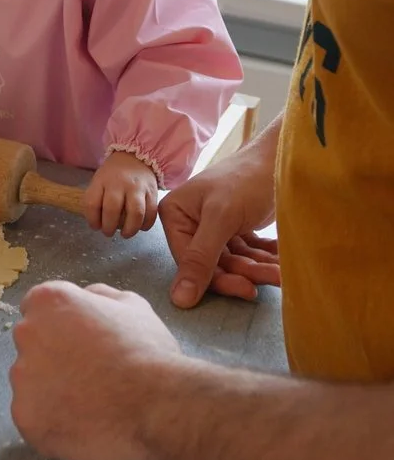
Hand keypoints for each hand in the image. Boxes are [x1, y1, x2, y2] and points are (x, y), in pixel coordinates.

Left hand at [10, 280, 181, 459]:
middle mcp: (27, 333)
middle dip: (52, 357)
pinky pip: (34, 419)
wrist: (157, 406)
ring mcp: (22, 378)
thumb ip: (99, 295)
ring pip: (30, 385)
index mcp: (48, 301)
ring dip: (51, 392)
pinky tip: (83, 425)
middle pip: (31, 345)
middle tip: (87, 374)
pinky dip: (53, 425)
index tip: (78, 342)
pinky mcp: (26, 418)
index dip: (59, 326)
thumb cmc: (147, 351)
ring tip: (90, 404)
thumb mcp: (131, 305)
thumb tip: (86, 298)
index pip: (36, 309)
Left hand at [84, 152, 157, 237]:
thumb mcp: (99, 180)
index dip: (92, 220)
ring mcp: (138, 187)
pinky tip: (140, 227)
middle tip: (108, 232)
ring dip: (129, 229)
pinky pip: (151, 213)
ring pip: (135, 213)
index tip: (95, 226)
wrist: (136, 156)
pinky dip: (145, 225)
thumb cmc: (114, 174)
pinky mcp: (153, 192)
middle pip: (112, 209)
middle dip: (108, 227)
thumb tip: (97, 224)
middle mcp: (119, 183)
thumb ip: (96, 199)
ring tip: (125, 234)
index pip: (92, 203)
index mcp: (102, 180)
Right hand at [159, 120, 280, 308]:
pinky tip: (282, 261)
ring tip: (283, 270)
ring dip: (259, 268)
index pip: (189, 261)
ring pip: (234, 262)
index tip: (247, 289)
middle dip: (245, 272)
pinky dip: (265, 259)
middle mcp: (190, 222)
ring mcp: (212, 227)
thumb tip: (178, 300)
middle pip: (213, 264)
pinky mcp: (234, 230)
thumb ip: (200, 258)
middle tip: (274, 276)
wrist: (282, 158)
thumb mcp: (222, 217)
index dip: (217, 279)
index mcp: (176, 215)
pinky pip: (247, 254)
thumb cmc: (247, 179)